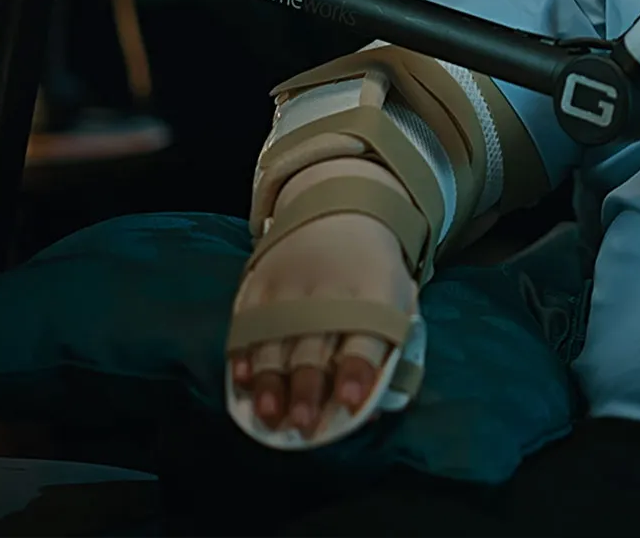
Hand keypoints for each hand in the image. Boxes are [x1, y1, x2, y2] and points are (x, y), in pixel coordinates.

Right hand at [228, 162, 418, 437]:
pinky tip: (242, 379)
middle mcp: (329, 287)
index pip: (365, 336)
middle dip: (307, 387)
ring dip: (270, 380)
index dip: (356, 370)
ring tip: (268, 415)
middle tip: (301, 424)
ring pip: (275, 338)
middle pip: (315, 344)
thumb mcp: (397, 303)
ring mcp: (290, 284)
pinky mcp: (259, 281)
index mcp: (374, 293)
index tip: (348, 402)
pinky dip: (243, 351)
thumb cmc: (374, 276)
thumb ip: (390, 353)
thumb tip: (374, 409)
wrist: (342, 214)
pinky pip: (246, 321)